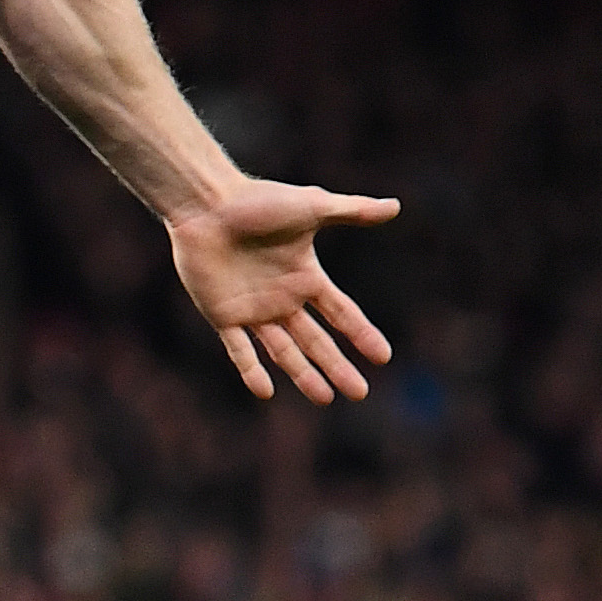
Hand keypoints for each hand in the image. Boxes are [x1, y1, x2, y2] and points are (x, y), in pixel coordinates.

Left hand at [165, 176, 401, 403]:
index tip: (383, 358)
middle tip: (360, 393)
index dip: (361, 334)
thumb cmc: (257, 201)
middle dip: (338, 367)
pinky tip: (265, 392)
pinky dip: (250, 370)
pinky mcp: (222, 315)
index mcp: (306, 277)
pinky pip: (239, 349)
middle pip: (316, 341)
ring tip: (325, 398)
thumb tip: (396, 205)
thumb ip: (353, 212)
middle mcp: (282, 299)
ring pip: (283, 351)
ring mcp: (252, 309)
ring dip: (303, 375)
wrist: (205, 203)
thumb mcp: (312, 207)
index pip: (341, 313)